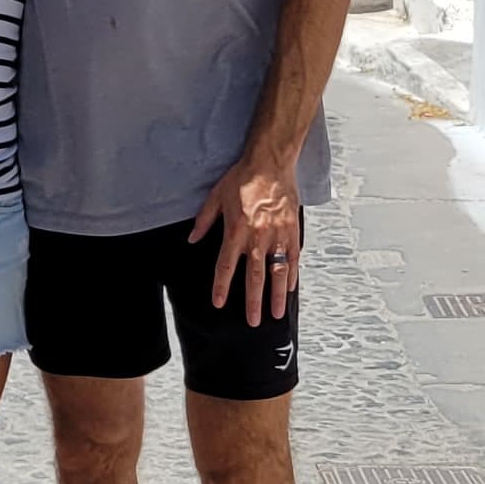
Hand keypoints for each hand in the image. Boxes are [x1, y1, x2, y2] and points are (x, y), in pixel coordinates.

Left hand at [189, 152, 303, 323]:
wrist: (270, 162)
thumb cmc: (241, 178)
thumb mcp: (215, 196)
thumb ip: (204, 221)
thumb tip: (192, 239)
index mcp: (235, 230)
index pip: (226, 266)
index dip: (221, 286)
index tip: (219, 303)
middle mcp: (257, 237)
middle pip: (254, 276)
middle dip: (253, 301)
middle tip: (252, 321)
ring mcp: (277, 235)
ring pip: (277, 271)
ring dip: (276, 295)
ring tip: (276, 314)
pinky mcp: (291, 230)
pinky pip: (292, 257)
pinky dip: (291, 274)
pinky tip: (289, 287)